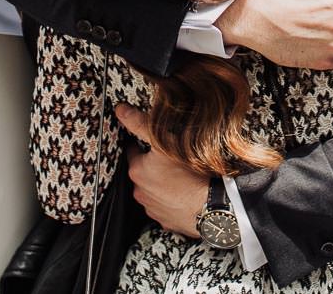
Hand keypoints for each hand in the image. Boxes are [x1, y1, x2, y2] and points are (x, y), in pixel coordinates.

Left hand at [115, 104, 206, 237]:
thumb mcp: (165, 141)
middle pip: (143, 172)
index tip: (151, 143)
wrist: (210, 205)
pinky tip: (183, 193)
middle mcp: (140, 192)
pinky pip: (165, 207)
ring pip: (153, 190)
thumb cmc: (190, 173)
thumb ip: (141, 124)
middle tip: (170, 160)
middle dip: (152, 166)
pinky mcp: (166, 221)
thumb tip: (121, 111)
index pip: (132, 152)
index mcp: (138, 171)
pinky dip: (171, 200)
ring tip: (179, 177)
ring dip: (161, 184)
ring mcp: (153, 208)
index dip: (142, 145)